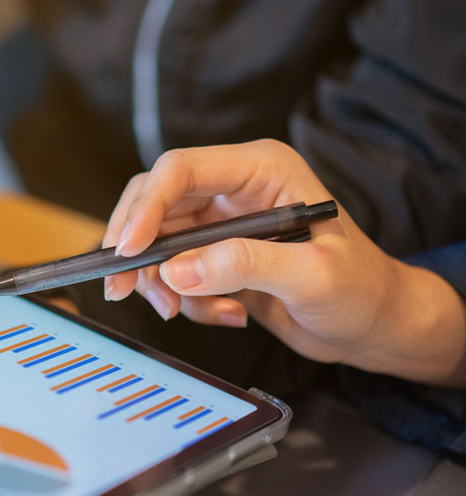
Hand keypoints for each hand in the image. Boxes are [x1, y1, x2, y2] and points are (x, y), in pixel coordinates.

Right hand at [103, 139, 465, 386]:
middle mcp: (234, 188)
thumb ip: (247, 266)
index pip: (182, 170)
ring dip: (160, 281)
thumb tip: (177, 271)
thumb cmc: (361, 290)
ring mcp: (221, 222)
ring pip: (157, 240)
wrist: (373, 325)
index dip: (147, 206)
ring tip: (184, 311)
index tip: (129, 251)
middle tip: (122, 288)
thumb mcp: (313, 276)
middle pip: (155, 201)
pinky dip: (186, 299)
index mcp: (261, 169)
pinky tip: (227, 314)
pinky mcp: (214, 255)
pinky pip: (174, 271)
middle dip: (136, 248)